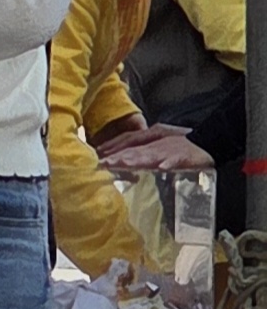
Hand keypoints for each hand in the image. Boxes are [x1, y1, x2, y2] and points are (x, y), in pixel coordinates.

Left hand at [97, 123, 212, 173]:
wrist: (210, 140)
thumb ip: (141, 148)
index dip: (112, 150)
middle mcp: (157, 144)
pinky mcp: (185, 156)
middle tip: (103, 163)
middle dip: (119, 156)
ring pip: (151, 154)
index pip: (128, 144)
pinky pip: (176, 159)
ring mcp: (170, 150)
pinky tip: (162, 167)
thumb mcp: (160, 141)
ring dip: (137, 159)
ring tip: (124, 163)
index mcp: (150, 141)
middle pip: (135, 150)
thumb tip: (122, 156)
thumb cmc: (182, 143)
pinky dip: (169, 162)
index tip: (97, 158)